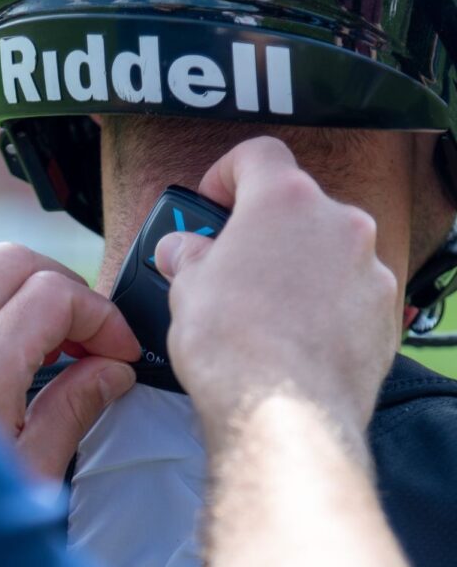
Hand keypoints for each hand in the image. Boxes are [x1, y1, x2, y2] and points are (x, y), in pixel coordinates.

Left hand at [0, 243, 138, 477]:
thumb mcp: (30, 475)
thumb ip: (73, 410)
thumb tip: (111, 371)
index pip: (53, 295)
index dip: (101, 316)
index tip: (121, 351)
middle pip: (13, 262)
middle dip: (66, 289)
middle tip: (91, 338)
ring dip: (21, 290)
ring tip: (50, 338)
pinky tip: (5, 348)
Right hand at [155, 137, 397, 453]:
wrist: (282, 412)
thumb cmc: (235, 345)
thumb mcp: (188, 287)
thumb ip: (188, 256)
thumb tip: (182, 252)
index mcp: (285, 202)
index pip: (258, 155)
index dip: (228, 172)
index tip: (214, 202)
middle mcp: (338, 225)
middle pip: (295, 206)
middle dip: (260, 229)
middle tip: (228, 261)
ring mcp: (369, 270)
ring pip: (326, 250)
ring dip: (295, 265)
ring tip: (260, 306)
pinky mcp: (384, 315)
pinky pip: (349, 292)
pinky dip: (323, 302)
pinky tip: (292, 334)